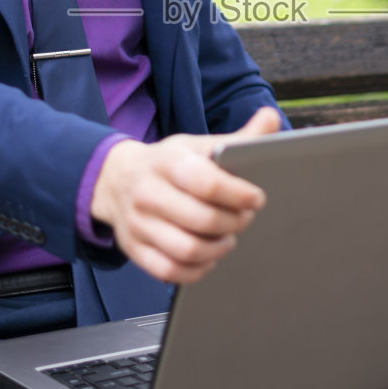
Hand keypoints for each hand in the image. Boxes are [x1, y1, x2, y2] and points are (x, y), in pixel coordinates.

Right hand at [90, 107, 280, 283]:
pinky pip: (169, 270)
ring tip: (228, 238)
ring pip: (187, 250)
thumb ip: (238, 138)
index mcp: (167, 162)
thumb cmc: (168, 163)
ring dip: (218, 249)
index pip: (206, 182)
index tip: (256, 198)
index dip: (238, 194)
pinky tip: (208, 257)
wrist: (116, 178)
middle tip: (245, 218)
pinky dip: (196, 270)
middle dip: (234, 223)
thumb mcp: (197, 145)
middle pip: (201, 220)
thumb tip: (271, 118)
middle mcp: (148, 192)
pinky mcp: (134, 248)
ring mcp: (138, 223)